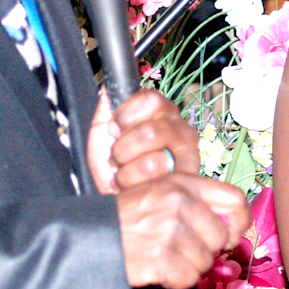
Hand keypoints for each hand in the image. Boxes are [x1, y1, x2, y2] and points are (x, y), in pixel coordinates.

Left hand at [86, 89, 201, 194]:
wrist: (120, 200)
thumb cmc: (115, 165)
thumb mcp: (102, 135)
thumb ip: (105, 111)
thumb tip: (106, 88)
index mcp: (160, 112)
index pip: (151, 99)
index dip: (126, 115)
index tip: (114, 128)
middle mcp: (179, 129)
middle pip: (151, 131)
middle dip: (124, 149)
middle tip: (118, 156)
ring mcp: (187, 155)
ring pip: (153, 160)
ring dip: (128, 172)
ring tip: (126, 174)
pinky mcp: (186, 181)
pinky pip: (156, 184)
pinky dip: (136, 187)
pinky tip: (135, 188)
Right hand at [116, 172, 250, 288]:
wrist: (89, 237)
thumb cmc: (127, 221)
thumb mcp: (161, 198)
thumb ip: (197, 211)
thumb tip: (233, 245)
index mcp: (182, 182)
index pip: (235, 200)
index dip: (238, 223)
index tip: (227, 237)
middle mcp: (179, 202)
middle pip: (220, 237)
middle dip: (204, 251)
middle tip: (180, 250)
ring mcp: (169, 229)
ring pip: (205, 262)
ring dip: (187, 267)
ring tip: (162, 257)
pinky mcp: (160, 256)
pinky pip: (188, 279)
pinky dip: (174, 281)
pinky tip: (157, 270)